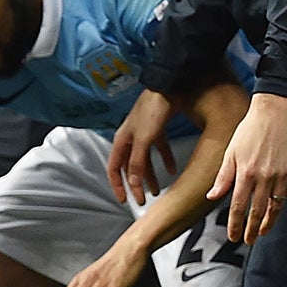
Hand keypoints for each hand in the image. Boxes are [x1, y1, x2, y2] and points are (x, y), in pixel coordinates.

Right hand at [109, 90, 176, 206]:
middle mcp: (130, 138)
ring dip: (150, 174)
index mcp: (121, 140)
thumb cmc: (153, 110)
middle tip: (143, 200)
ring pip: (145, 159)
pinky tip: (172, 169)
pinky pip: (160, 148)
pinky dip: (165, 159)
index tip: (124, 200)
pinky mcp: (159, 127)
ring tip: (158, 190)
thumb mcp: (144, 139)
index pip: (114, 169)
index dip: (117, 186)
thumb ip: (138, 162)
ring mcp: (145, 133)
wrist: (170, 86)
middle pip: (130, 166)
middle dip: (136, 184)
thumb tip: (133, 184)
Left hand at [211, 93, 286, 243]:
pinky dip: (281, 204)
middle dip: (252, 229)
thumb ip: (223, 177)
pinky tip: (276, 209)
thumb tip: (213, 196)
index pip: (238, 207)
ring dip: (269, 221)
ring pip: (275, 205)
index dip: (235, 225)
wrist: (275, 110)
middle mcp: (265, 176)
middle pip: (258, 211)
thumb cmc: (250, 128)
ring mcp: (281, 173)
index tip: (233, 236)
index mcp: (246, 172)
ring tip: (264, 231)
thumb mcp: (231, 151)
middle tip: (249, 240)